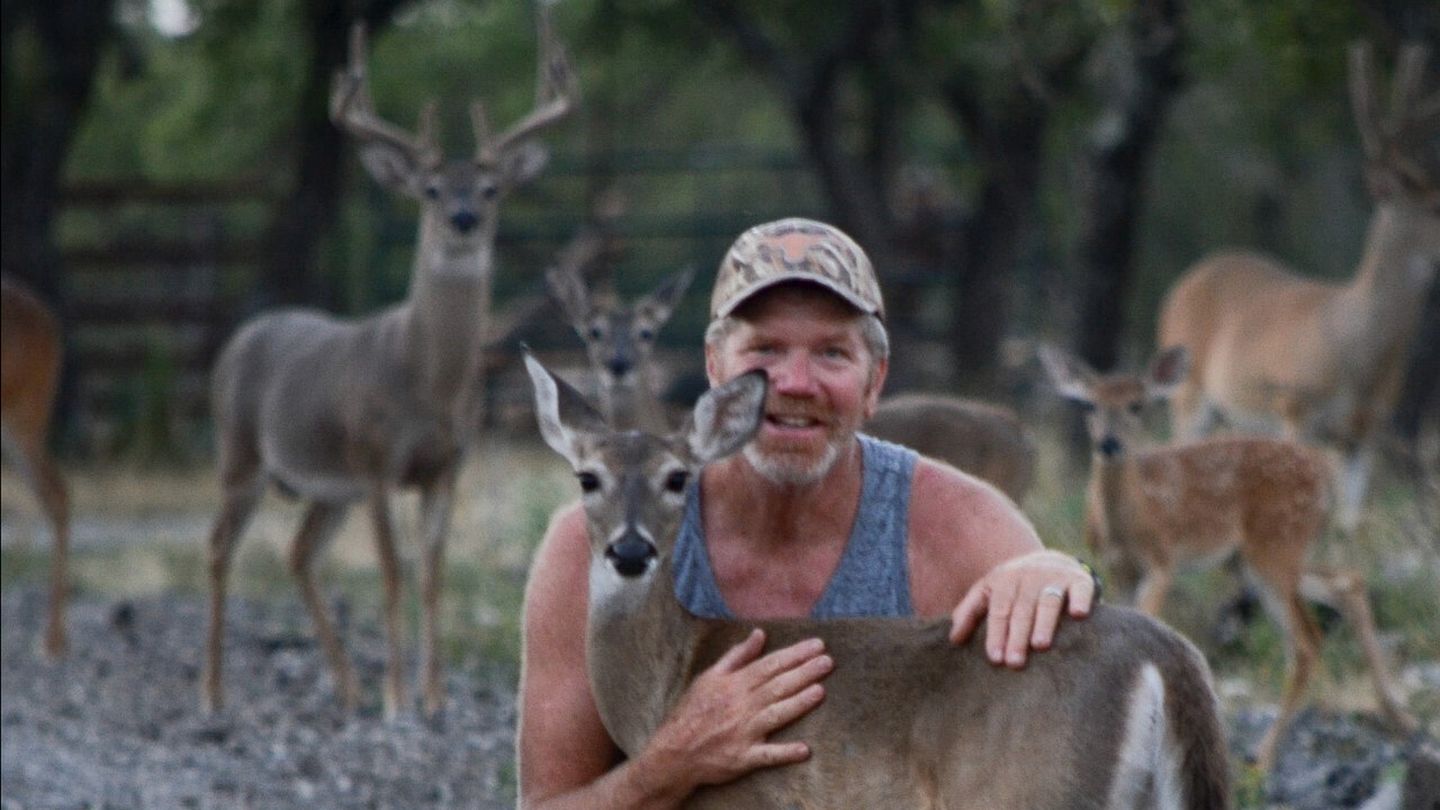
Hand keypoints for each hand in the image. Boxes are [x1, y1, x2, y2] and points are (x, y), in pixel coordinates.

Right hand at [643, 629, 830, 791]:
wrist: (673, 751)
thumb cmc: (692, 711)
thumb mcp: (709, 677)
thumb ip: (736, 656)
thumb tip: (759, 634)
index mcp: (734, 684)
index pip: (770, 665)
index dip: (795, 654)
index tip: (817, 645)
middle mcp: (741, 706)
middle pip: (777, 685)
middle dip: (805, 672)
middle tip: (829, 661)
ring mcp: (744, 732)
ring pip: (776, 714)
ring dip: (799, 703)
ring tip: (821, 691)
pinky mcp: (743, 758)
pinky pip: (767, 755)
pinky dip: (785, 753)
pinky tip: (804, 750)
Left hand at [948, 550, 1095, 668]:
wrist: (1050, 560)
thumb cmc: (1014, 586)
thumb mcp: (988, 591)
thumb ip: (970, 612)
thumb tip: (953, 640)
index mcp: (1004, 581)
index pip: (999, 610)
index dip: (996, 634)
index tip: (995, 658)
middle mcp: (1029, 577)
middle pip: (1021, 609)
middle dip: (1017, 636)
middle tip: (1015, 662)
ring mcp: (1055, 577)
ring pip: (1048, 601)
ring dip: (1044, 622)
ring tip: (1041, 645)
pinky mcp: (1079, 579)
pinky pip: (1081, 589)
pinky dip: (1080, 600)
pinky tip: (1078, 614)